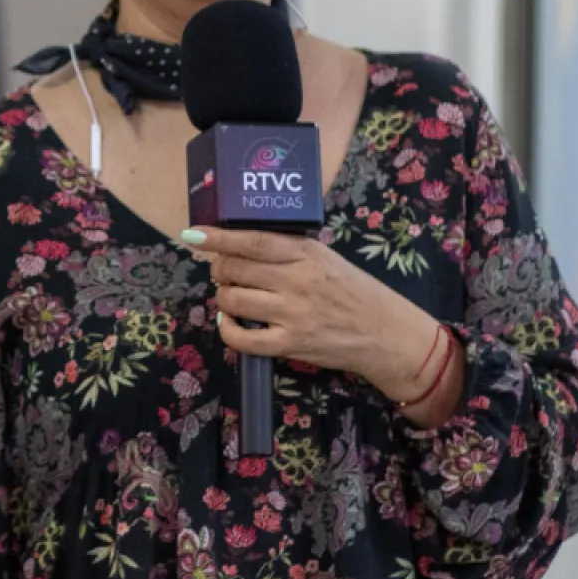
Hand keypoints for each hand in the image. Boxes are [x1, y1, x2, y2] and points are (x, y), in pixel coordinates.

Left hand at [186, 227, 440, 399]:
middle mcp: (298, 281)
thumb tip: (242, 243)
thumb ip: (289, 250)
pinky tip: (231, 321)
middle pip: (235, 269)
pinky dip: (228, 328)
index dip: (218, 237)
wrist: (384, 333)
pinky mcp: (291, 344)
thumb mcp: (326, 258)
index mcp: (306, 254)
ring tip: (233, 297)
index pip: (253, 241)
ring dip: (223, 297)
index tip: (193, 234)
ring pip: (234, 300)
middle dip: (220, 269)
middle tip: (225, 272)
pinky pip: (242, 338)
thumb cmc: (352, 291)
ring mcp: (293, 314)